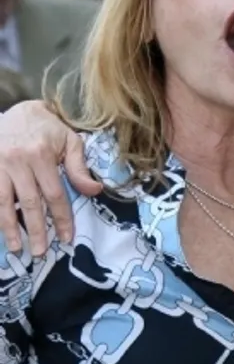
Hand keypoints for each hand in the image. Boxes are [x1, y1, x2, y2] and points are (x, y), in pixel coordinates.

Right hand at [0, 101, 99, 254]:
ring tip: (16, 248)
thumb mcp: (70, 141)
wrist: (17, 110)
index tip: (66, 237)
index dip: (61, 218)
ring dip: (9, 228)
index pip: (54, 194)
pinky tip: (0, 229)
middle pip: (29, 203)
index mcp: (40, 155)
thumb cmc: (48, 128)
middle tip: (40, 253)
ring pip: (3, 203)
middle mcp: (16, 162)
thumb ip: (80, 168)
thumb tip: (95, 191)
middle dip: (35, 230)